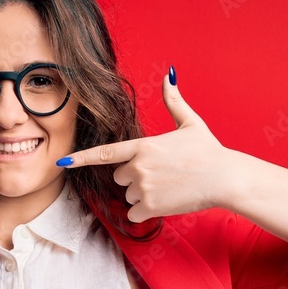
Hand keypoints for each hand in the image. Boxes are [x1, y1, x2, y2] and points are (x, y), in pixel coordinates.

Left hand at [60, 70, 235, 222]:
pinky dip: (145, 213)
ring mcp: (143, 187)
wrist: (225, 178)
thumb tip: (169, 74)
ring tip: (169, 187)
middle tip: (162, 175)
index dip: (81, 158)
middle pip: (119, 177)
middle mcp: (138, 166)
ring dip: (143, 196)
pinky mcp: (151, 206)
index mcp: (143, 146)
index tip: (62, 163)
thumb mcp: (190, 122)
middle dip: (134, 178)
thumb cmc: (209, 151)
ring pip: (129, 196)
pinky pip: (134, 214)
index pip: (104, 153)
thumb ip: (173, 101)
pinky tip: (165, 203)